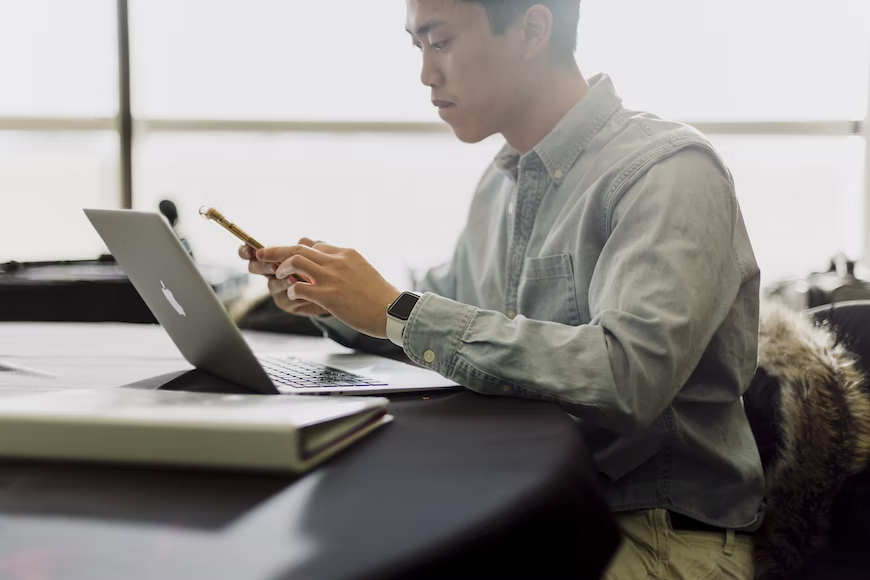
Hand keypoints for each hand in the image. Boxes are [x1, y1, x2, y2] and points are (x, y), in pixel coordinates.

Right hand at [239, 238, 328, 316]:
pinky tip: (304, 290)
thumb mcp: (320, 253)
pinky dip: (294, 293)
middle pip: (255, 267)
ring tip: (293, 279)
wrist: (334, 291)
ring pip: (271, 284)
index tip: (248, 249)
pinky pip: (285, 299)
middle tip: (274, 266)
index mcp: (276, 256)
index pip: (254, 251)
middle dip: (262, 266)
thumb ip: (311, 246)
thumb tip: (303, 240)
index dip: (246, 250)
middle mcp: (273, 272)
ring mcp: (279, 288)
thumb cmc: (324, 268)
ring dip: (281, 281)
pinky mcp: (288, 302)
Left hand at [256, 243, 400, 337]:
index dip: (297, 249)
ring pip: (295, 261)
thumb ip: (345, 265)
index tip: (286, 255)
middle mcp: (337, 261)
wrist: (392, 311)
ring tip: (279, 277)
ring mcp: (332, 277)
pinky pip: (300, 287)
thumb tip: (331, 265)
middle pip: (299, 247)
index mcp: (346, 253)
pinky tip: (294, 296)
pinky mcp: (329, 295)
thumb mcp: (363, 271)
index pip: (315, 244)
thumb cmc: (380, 297)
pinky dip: (292, 290)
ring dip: (282, 269)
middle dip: (275, 250)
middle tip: (260, 254)